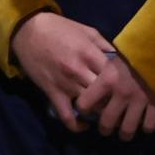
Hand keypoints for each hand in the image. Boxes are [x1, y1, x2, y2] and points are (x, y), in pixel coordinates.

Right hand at [10, 12, 113, 131]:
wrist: (28, 31)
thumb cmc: (60, 29)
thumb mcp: (88, 31)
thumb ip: (105, 46)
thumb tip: (121, 62)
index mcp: (90, 53)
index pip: (114, 75)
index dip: (123, 85)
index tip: (126, 90)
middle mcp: (79, 70)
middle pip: (104, 94)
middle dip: (113, 101)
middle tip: (118, 105)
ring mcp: (65, 84)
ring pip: (89, 107)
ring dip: (98, 112)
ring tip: (104, 113)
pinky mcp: (52, 93)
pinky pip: (66, 116)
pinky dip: (76, 125)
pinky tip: (83, 125)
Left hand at [73, 51, 154, 140]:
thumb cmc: (136, 49)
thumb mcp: (115, 56)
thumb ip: (105, 72)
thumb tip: (95, 83)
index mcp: (107, 80)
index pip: (85, 103)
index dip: (84, 108)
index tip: (87, 109)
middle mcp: (121, 94)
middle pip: (106, 122)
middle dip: (105, 128)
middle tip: (106, 127)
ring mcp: (139, 101)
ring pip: (127, 129)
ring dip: (124, 133)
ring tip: (125, 133)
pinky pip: (148, 125)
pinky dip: (146, 127)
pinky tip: (145, 124)